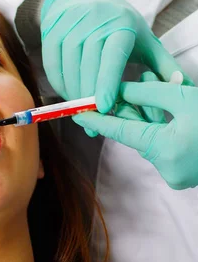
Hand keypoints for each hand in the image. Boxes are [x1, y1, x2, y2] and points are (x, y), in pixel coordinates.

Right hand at [40, 0, 193, 136]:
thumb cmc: (120, 25)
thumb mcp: (144, 40)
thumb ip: (163, 66)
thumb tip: (183, 86)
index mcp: (121, 25)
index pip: (112, 57)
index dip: (106, 82)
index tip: (104, 107)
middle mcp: (94, 21)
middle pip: (88, 65)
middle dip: (89, 96)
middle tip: (94, 119)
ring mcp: (70, 24)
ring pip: (68, 67)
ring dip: (74, 93)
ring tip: (83, 109)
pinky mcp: (52, 30)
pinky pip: (52, 65)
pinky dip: (60, 84)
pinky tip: (70, 93)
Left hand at [72, 73, 197, 189]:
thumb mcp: (183, 98)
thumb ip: (147, 93)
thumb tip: (118, 90)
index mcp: (166, 150)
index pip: (120, 132)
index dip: (97, 120)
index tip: (77, 112)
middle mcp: (167, 169)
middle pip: (135, 134)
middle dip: (133, 109)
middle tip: (135, 85)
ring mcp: (175, 176)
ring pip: (149, 141)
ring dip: (150, 119)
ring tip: (164, 96)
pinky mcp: (182, 176)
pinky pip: (161, 150)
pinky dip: (162, 133)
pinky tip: (173, 118)